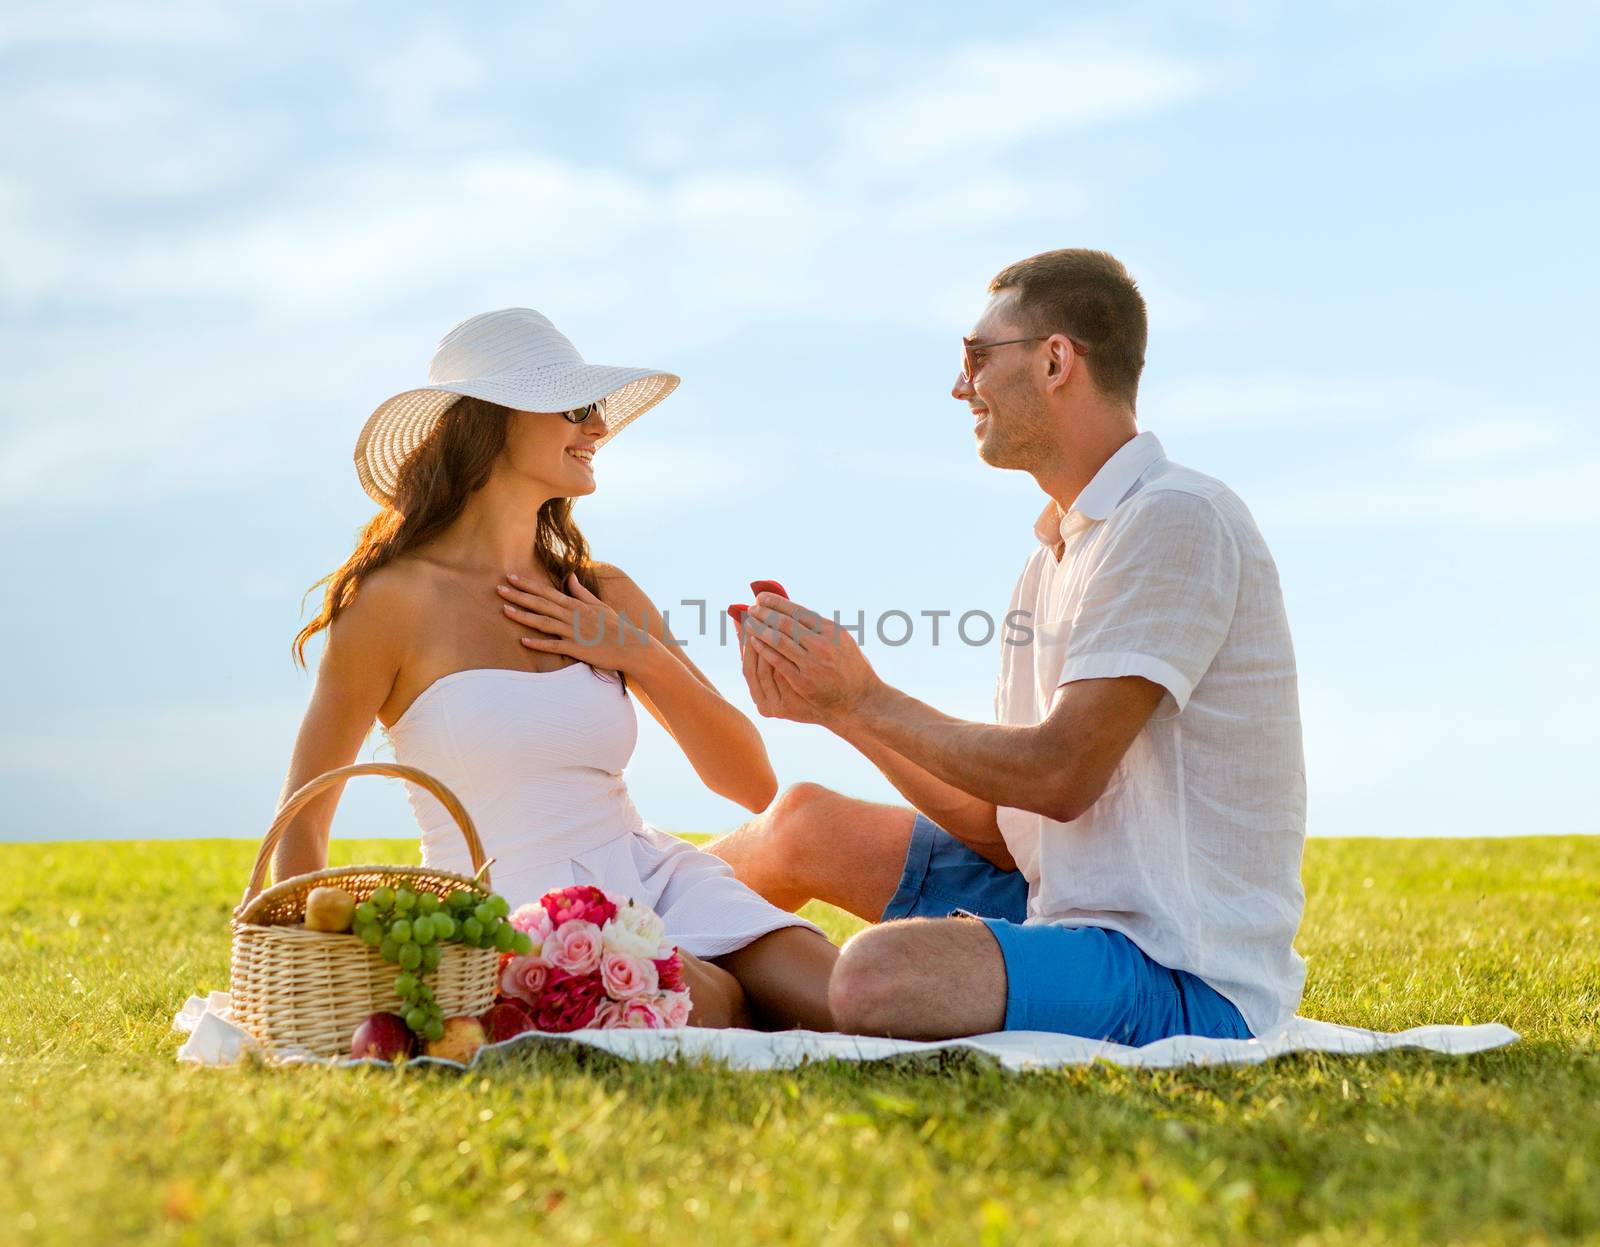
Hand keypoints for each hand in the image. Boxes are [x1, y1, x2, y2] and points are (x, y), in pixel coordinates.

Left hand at [497, 572, 652, 674]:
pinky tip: (523, 641)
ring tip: (504, 610)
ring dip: (523, 616)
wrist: (632, 647)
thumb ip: (581, 592)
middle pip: (541, 604)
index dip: (528, 585)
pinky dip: (539, 644)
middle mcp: (573, 616)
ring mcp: (575, 632)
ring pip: (544, 622)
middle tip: (498, 588)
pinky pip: (555, 646)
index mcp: (577, 605)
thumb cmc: (615, 627)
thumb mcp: (599, 605)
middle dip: (519, 595)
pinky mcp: (578, 649)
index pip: (547, 592)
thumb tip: (569, 576)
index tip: (510, 577)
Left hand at [742, 593, 880, 720]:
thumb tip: (790, 610)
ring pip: (779, 641)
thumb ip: (818, 627)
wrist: (860, 699)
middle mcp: (822, 645)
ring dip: (760, 629)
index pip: (798, 611)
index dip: (777, 603)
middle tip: (751, 608)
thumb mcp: (841, 640)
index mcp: (832, 631)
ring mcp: (812, 664)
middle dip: (765, 614)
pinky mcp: (804, 682)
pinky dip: (764, 650)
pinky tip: (754, 642)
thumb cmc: (850, 667)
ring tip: (748, 623)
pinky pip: (778, 662)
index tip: (762, 597)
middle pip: (786, 623)